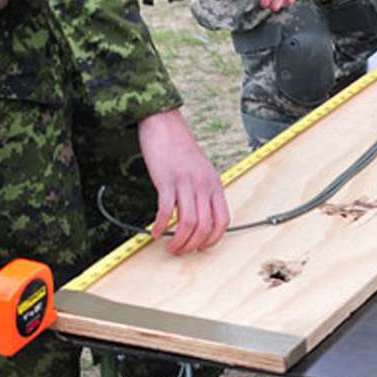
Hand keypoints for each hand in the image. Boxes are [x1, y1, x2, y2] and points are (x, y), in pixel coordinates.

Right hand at [137, 109, 229, 254]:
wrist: (165, 125)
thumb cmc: (182, 149)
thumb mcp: (202, 170)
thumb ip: (204, 191)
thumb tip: (201, 217)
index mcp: (215, 184)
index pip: (223, 220)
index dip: (213, 239)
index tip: (201, 247)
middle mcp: (203, 185)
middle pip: (204, 226)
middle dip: (192, 245)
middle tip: (180, 251)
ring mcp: (185, 183)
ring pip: (187, 222)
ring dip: (178, 241)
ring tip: (169, 247)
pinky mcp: (166, 180)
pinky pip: (165, 210)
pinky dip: (160, 225)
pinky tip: (154, 232)